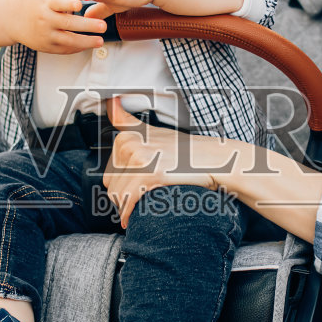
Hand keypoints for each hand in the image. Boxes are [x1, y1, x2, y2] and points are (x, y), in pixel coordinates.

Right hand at [9, 0, 107, 53]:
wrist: (11, 19)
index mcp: (44, 3)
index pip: (57, 3)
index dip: (68, 3)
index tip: (80, 3)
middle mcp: (45, 20)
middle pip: (67, 23)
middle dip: (86, 25)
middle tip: (103, 25)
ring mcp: (46, 35)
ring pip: (68, 40)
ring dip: (86, 42)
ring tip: (101, 41)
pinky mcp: (47, 46)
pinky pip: (64, 49)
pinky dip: (77, 48)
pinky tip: (89, 44)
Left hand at [103, 98, 214, 227]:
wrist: (212, 160)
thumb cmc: (183, 151)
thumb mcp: (152, 131)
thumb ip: (128, 120)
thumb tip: (111, 101)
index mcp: (126, 136)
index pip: (109, 170)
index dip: (120, 185)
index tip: (133, 190)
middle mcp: (129, 144)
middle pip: (110, 184)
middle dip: (121, 197)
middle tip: (138, 202)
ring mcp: (140, 158)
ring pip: (117, 194)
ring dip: (124, 207)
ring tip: (138, 209)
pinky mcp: (150, 174)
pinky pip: (129, 200)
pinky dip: (128, 214)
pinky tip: (130, 220)